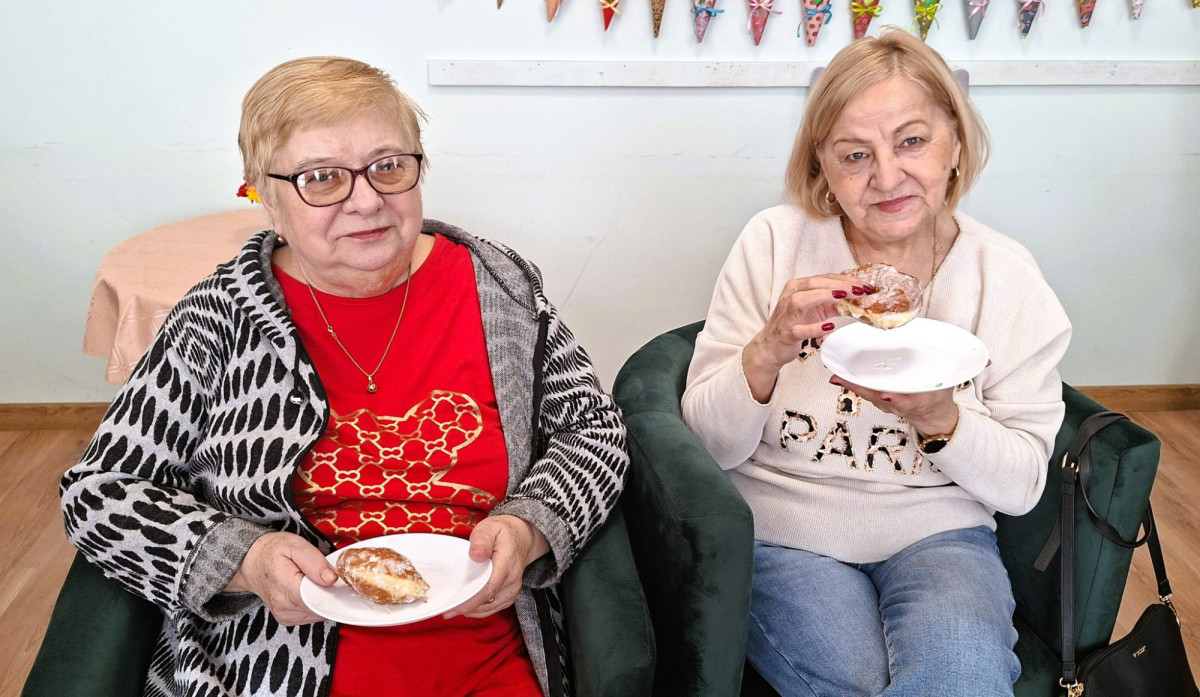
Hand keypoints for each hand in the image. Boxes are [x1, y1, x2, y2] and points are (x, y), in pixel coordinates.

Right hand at [225, 531, 337, 625]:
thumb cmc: (272, 551)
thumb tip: (331, 579)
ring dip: (322, 599)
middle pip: (320, 608)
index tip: (337, 580)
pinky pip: (311, 615)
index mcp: (286, 586)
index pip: (318, 599)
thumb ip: (314, 560)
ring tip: (313, 581)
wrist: (251, 562)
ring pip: (318, 614)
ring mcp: (285, 615)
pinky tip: (309, 591)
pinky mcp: (287, 619)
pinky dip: (315, 604)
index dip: (333, 591)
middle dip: (329, 594)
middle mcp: (284, 606)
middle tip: (325, 576)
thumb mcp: (294, 545)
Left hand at [443, 514, 548, 619]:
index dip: (471, 601)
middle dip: (466, 607)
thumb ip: (482, 540)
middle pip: (487, 600)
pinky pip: (493, 607)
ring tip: (454, 607)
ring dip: (472, 610)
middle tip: (447, 609)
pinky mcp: (509, 594)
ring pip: (490, 607)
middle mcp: (512, 579)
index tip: (454, 608)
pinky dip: (479, 609)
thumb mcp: (490, 528)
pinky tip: (467, 605)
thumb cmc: (502, 532)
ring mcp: (512, 589)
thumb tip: (476, 555)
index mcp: (506, 563)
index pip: (489, 588)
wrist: (521, 537)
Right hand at [743, 274, 865, 401]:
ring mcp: (787, 315)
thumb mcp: (815, 310)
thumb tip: (857, 298)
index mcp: (797, 288)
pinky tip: (829, 326)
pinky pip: (800, 329)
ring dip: (824, 297)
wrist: (771, 346)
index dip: (844, 280)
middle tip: (859, 289)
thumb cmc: (793, 324)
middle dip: (838, 285)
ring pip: (801, 300)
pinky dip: (815, 327)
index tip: (862, 285)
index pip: (822, 278)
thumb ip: (832, 302)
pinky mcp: (787, 334)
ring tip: (843, 297)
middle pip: (813, 284)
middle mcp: (790, 297)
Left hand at [828, 375, 959, 437]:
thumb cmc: (936, 397)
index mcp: (916, 401)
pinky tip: (841, 377)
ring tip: (837, 376)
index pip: (905, 401)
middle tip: (841, 380)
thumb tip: (943, 347)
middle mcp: (898, 403)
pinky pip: (865, 391)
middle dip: (859, 388)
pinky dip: (853, 384)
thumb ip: (942, 373)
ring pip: (867, 394)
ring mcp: (887, 402)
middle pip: (876, 396)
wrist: (932, 414)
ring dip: (851, 386)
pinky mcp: (880, 399)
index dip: (894, 398)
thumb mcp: (945, 386)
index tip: (886, 395)